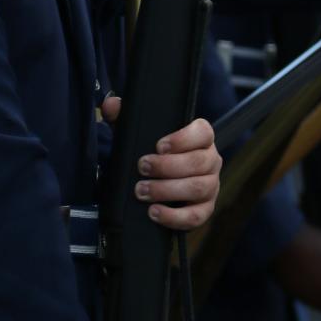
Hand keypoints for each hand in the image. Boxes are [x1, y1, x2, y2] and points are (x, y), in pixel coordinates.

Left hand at [101, 100, 221, 229]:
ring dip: (167, 190)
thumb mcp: (138, 133)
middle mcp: (211, 160)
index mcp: (201, 138)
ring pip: (199, 188)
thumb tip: (110, 104)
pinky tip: (154, 212)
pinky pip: (197, 216)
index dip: (183, 139)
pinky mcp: (205, 209)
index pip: (204, 132)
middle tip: (142, 168)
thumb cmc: (152, 153)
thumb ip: (124, 116)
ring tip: (142, 191)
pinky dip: (174, 217)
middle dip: (168, 167)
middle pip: (199, 162)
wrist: (157, 181)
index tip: (159, 145)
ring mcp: (211, 186)